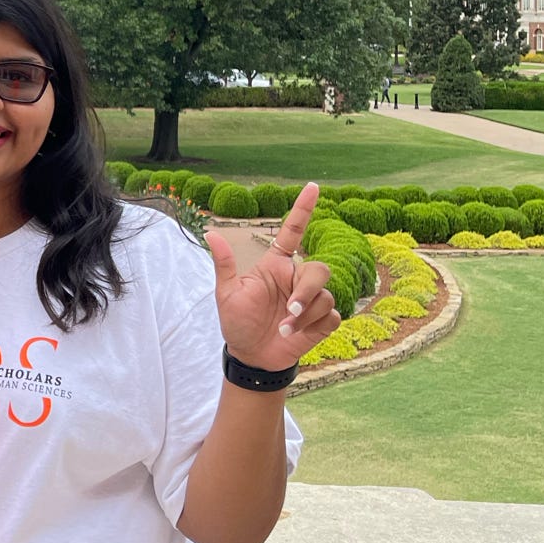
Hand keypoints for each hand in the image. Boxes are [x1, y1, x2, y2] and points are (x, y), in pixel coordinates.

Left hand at [206, 182, 338, 373]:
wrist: (252, 356)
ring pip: (326, 294)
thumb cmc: (238, 322)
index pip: (293, 232)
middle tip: (290, 309)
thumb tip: (210, 233)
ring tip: (283, 328)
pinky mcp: (321, 321)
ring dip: (305, 314)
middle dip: (307, 290)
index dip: (303, 209)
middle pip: (320, 269)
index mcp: (275, 266)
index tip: (313, 185)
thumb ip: (225, 264)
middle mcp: (295, 279)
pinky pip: (333, 315)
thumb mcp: (227, 293)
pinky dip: (315, 325)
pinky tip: (296, 334)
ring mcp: (310, 300)